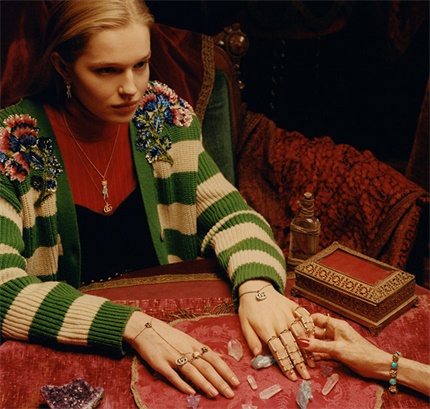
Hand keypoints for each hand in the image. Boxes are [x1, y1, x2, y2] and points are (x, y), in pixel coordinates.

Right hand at [124, 311, 239, 397]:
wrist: (146, 328)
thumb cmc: (169, 335)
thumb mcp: (188, 339)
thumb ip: (204, 350)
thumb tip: (221, 357)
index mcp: (194, 344)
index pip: (213, 358)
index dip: (225, 370)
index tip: (236, 381)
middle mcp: (186, 350)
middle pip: (205, 366)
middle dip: (219, 380)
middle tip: (230, 393)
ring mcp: (173, 356)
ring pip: (192, 371)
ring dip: (204, 383)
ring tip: (215, 394)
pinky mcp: (160, 363)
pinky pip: (173, 375)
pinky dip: (182, 384)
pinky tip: (191, 392)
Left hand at [238, 280, 315, 380]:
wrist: (255, 287)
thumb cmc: (249, 308)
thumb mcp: (244, 324)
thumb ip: (251, 340)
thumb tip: (257, 357)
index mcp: (265, 329)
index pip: (278, 351)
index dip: (286, 365)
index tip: (292, 377)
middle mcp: (278, 322)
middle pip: (291, 345)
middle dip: (299, 363)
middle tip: (306, 376)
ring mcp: (288, 313)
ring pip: (301, 334)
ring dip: (308, 349)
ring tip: (313, 363)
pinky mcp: (293, 306)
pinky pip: (305, 318)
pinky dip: (311, 328)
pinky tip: (315, 338)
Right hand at [297, 312, 390, 379]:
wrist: (378, 367)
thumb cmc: (361, 354)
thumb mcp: (338, 349)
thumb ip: (319, 346)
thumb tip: (301, 341)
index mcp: (335, 325)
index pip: (315, 318)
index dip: (305, 322)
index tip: (293, 328)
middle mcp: (334, 331)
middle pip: (315, 331)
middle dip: (305, 336)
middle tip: (293, 342)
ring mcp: (335, 342)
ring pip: (318, 342)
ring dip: (310, 347)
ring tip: (298, 352)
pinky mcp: (337, 352)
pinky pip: (322, 351)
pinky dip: (316, 355)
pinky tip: (308, 360)